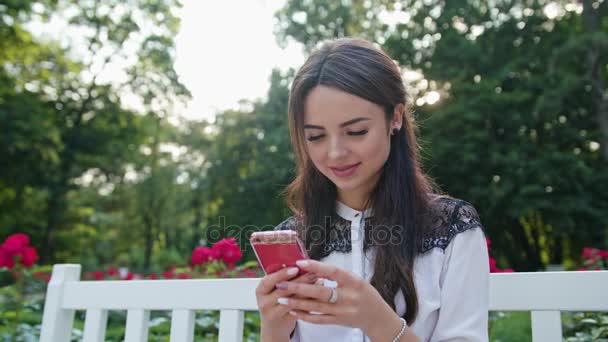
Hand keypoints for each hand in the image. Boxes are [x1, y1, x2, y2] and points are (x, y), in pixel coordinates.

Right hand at [255, 267, 317, 340]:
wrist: (274, 328)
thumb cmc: (275, 303)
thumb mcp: (272, 290)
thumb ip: (282, 278)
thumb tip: (300, 263)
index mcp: (260, 291)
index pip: (268, 280)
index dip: (282, 274)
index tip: (295, 268)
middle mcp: (264, 303)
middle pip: (283, 290)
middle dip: (300, 281)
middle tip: (313, 273)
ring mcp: (273, 313)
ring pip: (292, 301)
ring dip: (307, 290)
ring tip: (319, 281)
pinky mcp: (285, 321)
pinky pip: (299, 310)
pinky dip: (310, 302)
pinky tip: (319, 295)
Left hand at [274, 259, 398, 337]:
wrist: (377, 316)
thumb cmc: (364, 294)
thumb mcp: (355, 279)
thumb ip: (336, 274)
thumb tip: (314, 266)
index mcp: (354, 282)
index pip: (333, 272)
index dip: (316, 267)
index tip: (300, 263)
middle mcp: (349, 297)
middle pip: (321, 292)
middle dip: (299, 287)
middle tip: (282, 283)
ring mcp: (343, 311)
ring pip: (316, 307)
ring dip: (297, 303)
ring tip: (282, 298)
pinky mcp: (339, 321)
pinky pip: (319, 319)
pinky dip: (305, 316)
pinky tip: (293, 311)